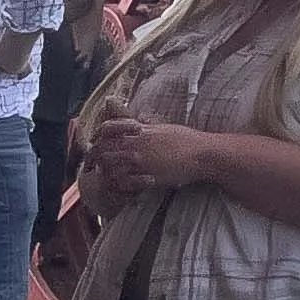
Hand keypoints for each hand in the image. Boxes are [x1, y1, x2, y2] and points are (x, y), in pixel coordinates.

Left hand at [83, 113, 209, 198]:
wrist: (204, 154)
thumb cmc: (187, 140)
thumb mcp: (164, 126)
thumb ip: (145, 122)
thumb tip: (135, 114)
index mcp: (140, 130)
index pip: (107, 128)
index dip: (98, 136)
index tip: (97, 143)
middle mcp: (136, 144)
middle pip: (102, 148)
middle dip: (95, 156)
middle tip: (94, 164)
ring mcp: (140, 161)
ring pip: (108, 166)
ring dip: (104, 170)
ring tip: (107, 174)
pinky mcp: (146, 177)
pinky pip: (121, 182)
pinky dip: (116, 184)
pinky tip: (119, 185)